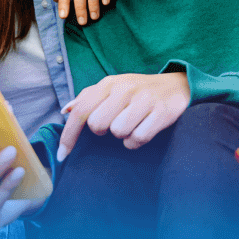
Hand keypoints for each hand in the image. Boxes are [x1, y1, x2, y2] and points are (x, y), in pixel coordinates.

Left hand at [57, 72, 190, 160]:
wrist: (177, 85)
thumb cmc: (138, 90)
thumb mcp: (113, 87)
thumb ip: (88, 98)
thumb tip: (66, 111)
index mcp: (109, 83)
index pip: (81, 111)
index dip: (68, 135)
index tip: (62, 155)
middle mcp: (125, 89)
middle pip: (97, 124)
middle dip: (103, 130)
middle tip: (115, 122)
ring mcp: (144, 100)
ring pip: (118, 132)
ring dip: (123, 135)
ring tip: (131, 125)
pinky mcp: (161, 112)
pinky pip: (138, 138)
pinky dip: (136, 142)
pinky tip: (141, 130)